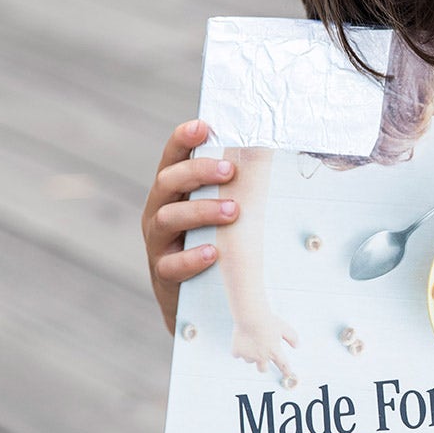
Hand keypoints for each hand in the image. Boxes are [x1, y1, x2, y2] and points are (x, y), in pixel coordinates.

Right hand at [141, 120, 239, 332]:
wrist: (196, 306)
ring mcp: (159, 245)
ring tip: (232, 211)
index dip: (183, 140)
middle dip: (198, 172)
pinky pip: (171, 265)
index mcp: (172, 194)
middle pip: (168, 182)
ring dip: (200, 211)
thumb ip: (234, 192)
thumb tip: (275, 163)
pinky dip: (192, 258)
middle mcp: (158, 213)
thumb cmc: (216, 248)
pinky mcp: (164, 276)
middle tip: (231, 171)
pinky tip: (214, 252)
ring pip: (166, 219)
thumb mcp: (221, 218)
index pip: (171, 159)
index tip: (203, 126)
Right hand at [231, 312, 299, 379]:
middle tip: (262, 356)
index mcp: (274, 352)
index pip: (283, 365)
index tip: (288, 375)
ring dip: (251, 354)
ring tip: (251, 340)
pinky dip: (239, 349)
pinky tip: (241, 340)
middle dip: (263, 365)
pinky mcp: (237, 351)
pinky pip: (237, 354)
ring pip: (250, 360)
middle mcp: (262, 357)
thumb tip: (297, 346)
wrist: (251, 316)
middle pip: (263, 370)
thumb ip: (292, 338)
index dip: (286, 370)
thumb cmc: (268, 320)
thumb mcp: (284, 328)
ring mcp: (248, 355)